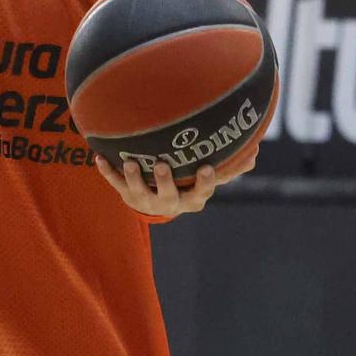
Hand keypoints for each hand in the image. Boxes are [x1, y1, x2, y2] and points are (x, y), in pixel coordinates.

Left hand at [94, 143, 259, 218]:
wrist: (157, 201)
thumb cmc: (189, 182)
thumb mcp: (209, 177)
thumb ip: (232, 166)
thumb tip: (255, 152)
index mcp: (192, 198)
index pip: (201, 191)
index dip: (204, 182)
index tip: (206, 168)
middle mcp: (169, 202)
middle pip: (168, 196)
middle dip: (165, 181)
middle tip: (163, 165)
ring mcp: (146, 199)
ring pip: (138, 191)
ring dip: (133, 177)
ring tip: (130, 162)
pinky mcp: (127, 194)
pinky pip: (115, 184)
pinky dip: (107, 171)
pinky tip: (100, 157)